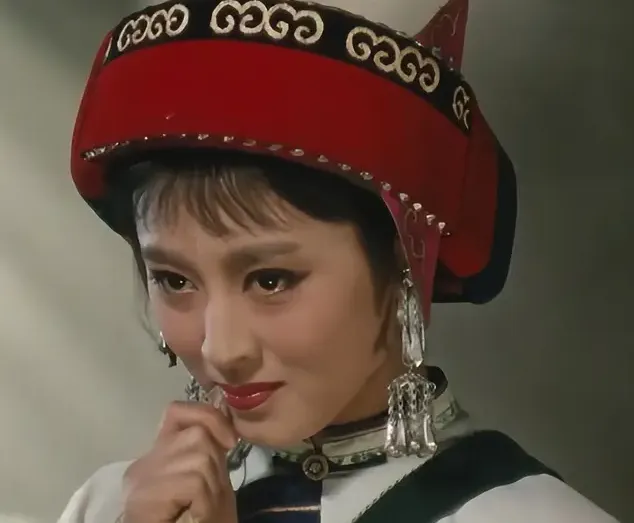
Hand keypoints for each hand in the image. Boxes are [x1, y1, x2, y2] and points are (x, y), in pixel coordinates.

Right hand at [120, 401, 238, 522]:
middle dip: (215, 463)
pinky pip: (194, 481)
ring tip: (199, 508)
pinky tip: (195, 515)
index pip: (177, 412)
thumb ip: (211, 449)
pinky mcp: (144, 499)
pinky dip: (205, 500)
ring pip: (199, 457)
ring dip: (211, 485)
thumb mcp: (212, 480)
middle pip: (196, 435)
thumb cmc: (202, 522)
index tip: (230, 442)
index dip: (208, 417)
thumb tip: (223, 410)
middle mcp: (143, 465)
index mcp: (157, 457)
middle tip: (207, 496)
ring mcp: (140, 482)